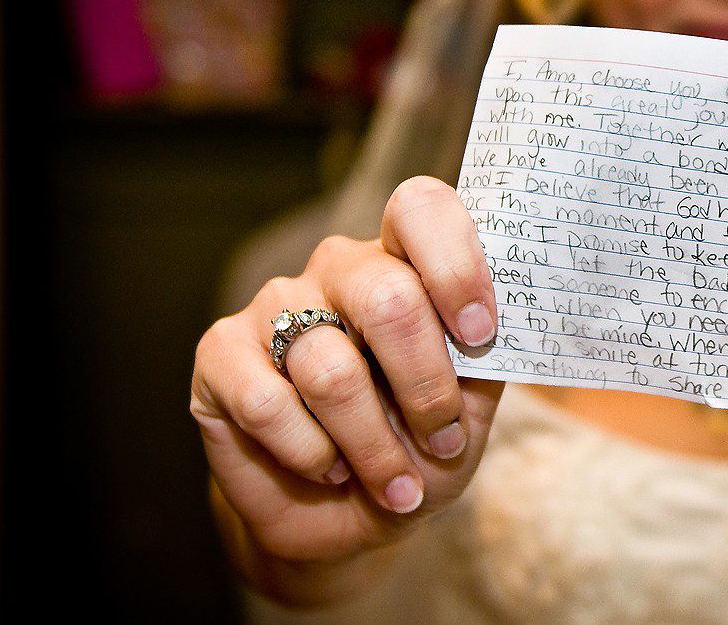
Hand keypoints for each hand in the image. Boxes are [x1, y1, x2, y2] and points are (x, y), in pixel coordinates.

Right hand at [190, 176, 502, 566]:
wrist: (348, 516)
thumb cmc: (419, 447)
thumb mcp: (471, 408)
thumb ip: (486, 359)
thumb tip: (506, 331)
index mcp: (405, 260)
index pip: (421, 209)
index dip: (455, 266)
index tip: (479, 334)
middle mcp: (340, 268)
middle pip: (387, 297)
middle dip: (426, 386)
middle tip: (444, 440)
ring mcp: (275, 304)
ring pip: (330, 369)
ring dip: (374, 445)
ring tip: (395, 482)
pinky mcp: (221, 353)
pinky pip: (268, 404)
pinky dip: (311, 454)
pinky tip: (330, 470)